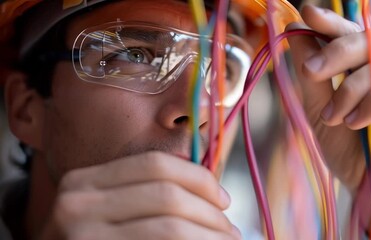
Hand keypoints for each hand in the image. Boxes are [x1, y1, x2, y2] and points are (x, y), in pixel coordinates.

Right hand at [39, 151, 240, 239]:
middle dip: (209, 210)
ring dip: (209, 234)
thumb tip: (207, 189)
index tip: (222, 197)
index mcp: (83, 182)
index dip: (198, 177)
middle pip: (167, 193)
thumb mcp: (105, 211)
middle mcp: (77, 205)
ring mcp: (84, 236)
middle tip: (229, 228)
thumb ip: (143, 194)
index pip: (154, 164)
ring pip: (170, 226)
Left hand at [286, 5, 370, 192]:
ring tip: (334, 117)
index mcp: (361, 69)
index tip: (308, 13)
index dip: (330, 21)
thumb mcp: (321, 111)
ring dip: (350, 89)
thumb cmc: (347, 150)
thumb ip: (311, 76)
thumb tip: (293, 34)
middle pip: (368, 38)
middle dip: (335, 51)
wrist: (370, 188)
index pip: (348, 34)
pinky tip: (355, 123)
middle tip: (310, 70)